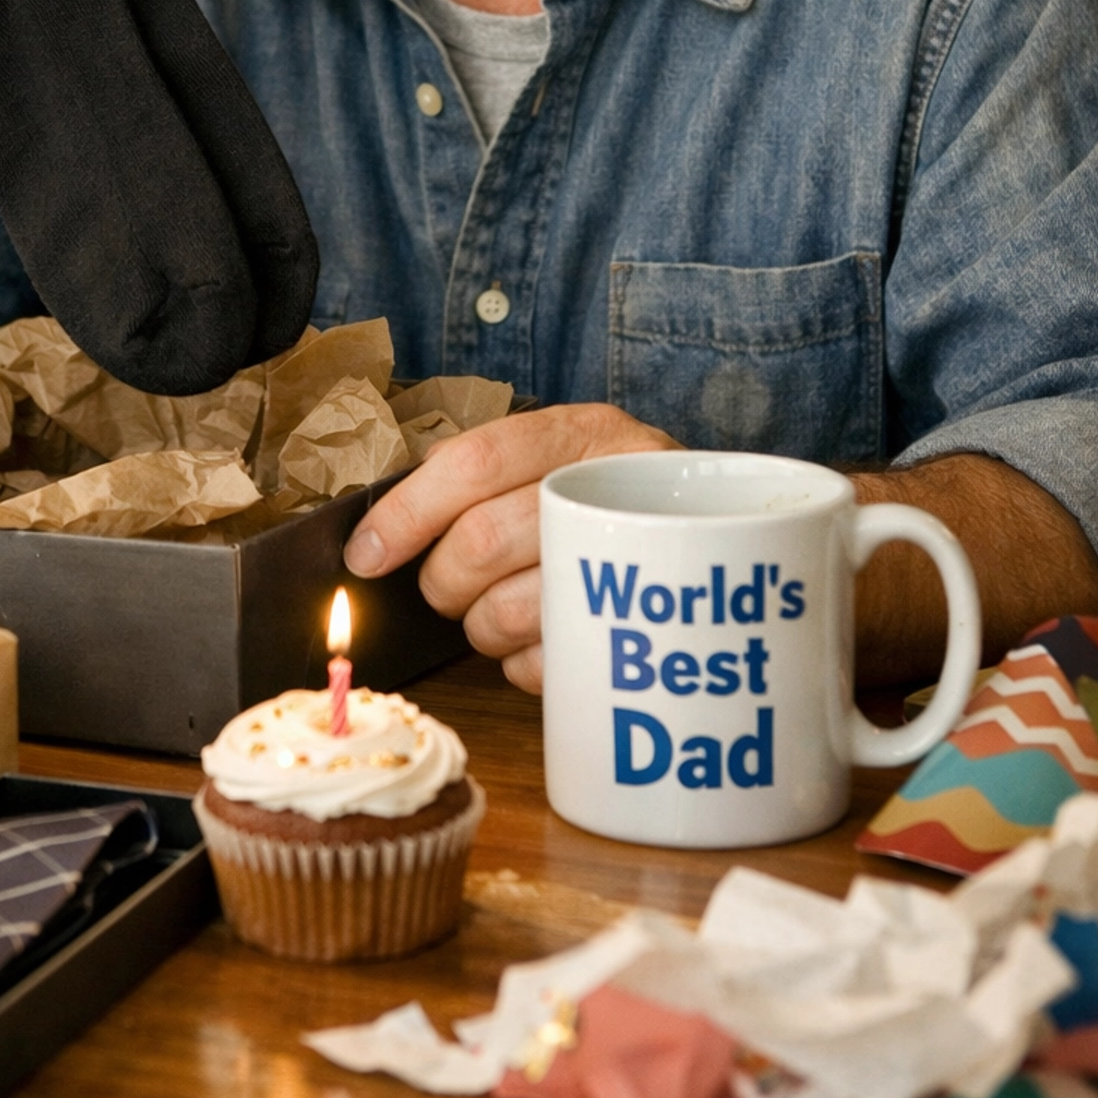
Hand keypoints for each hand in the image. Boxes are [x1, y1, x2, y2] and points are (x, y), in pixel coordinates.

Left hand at [342, 402, 676, 692]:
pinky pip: (545, 664)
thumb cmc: (612, 502)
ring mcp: (635, 563)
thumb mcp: (560, 460)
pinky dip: (522, 662)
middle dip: (442, 580)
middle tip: (444, 589)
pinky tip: (539, 638)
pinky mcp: (646, 634)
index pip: (473, 463)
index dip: (408, 512)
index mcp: (581, 433)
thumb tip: (381, 533)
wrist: (730, 539)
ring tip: (495, 612)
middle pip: (482, 541)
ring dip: (480, 625)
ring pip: (508, 610)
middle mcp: (612, 486)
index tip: (366, 552)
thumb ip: (484, 477)